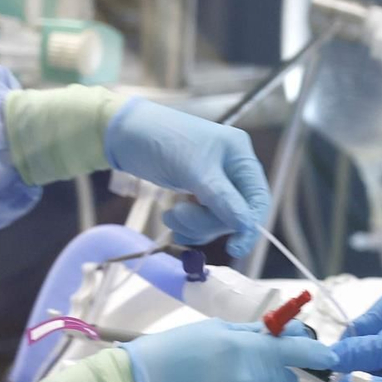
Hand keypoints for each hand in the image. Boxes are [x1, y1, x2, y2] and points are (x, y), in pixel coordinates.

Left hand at [105, 99, 270, 257]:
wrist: (123, 133)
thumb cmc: (162, 139)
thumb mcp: (193, 169)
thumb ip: (222, 199)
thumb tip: (246, 226)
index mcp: (239, 155)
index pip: (258, 199)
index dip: (249, 226)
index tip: (234, 248)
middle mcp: (231, 169)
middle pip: (235, 214)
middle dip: (207, 222)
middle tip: (180, 215)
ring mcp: (213, 182)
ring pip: (216, 221)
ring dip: (193, 225)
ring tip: (170, 215)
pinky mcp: (196, 192)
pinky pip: (201, 220)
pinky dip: (187, 226)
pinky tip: (171, 220)